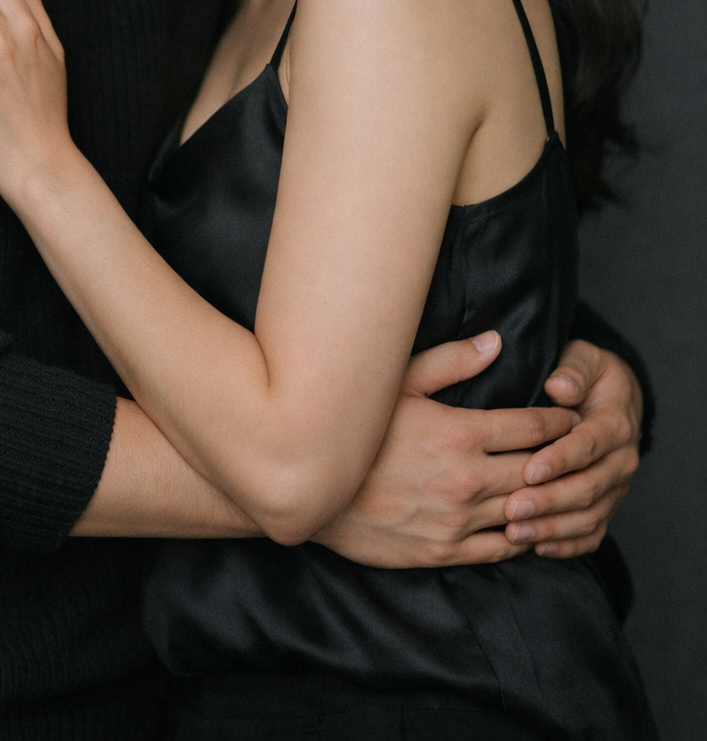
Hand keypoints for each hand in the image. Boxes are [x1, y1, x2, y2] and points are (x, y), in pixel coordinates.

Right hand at [314, 331, 577, 567]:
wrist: (311, 490)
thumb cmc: (355, 428)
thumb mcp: (397, 382)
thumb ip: (451, 361)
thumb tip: (496, 341)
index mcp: (460, 434)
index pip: (531, 428)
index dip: (559, 420)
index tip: (574, 415)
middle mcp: (468, 480)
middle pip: (537, 471)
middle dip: (564, 459)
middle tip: (582, 450)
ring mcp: (458, 521)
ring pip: (524, 512)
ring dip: (547, 500)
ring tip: (563, 489)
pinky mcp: (444, 551)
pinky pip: (500, 549)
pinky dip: (521, 537)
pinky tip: (527, 525)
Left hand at [501, 340, 641, 557]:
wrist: (612, 399)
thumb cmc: (586, 374)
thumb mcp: (583, 358)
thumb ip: (573, 370)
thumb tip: (559, 386)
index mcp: (615, 423)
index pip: (588, 445)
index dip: (559, 459)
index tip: (528, 469)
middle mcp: (620, 460)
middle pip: (588, 487)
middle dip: (549, 500)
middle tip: (511, 508)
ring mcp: (615, 487)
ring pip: (589, 515)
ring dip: (552, 527)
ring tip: (514, 532)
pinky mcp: (606, 506)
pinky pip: (591, 534)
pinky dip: (567, 545)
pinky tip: (536, 547)